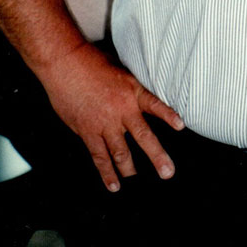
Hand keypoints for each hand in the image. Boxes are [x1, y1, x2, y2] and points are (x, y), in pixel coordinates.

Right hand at [39, 42, 184, 191]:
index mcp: (132, 91)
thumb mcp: (121, 69)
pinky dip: (106, 172)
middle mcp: (122, 109)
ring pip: (121, 152)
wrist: (66, 64)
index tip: (181, 126)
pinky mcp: (87, 131)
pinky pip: (99, 156)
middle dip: (157, 156)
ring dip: (130, 170)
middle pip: (143, 136)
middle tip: (168, 173)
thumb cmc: (92, 62)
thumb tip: (140, 99)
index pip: (156, 105)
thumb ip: (131, 88)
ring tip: (139, 183)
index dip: (168, 115)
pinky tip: (113, 185)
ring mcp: (104, 123)